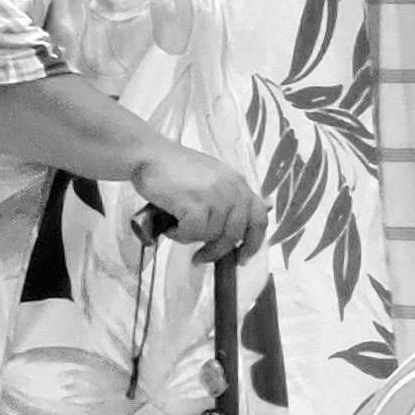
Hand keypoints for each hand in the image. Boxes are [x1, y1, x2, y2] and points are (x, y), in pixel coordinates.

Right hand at [130, 146, 264, 262]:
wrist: (148, 155)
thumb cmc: (175, 170)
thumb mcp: (212, 178)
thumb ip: (233, 196)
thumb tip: (267, 207)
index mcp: (238, 184)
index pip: (259, 218)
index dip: (253, 243)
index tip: (242, 259)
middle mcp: (232, 189)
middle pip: (234, 235)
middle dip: (216, 251)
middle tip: (199, 259)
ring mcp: (215, 196)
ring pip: (210, 236)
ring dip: (190, 236)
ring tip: (175, 222)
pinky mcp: (196, 203)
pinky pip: (192, 234)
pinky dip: (178, 234)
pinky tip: (170, 222)